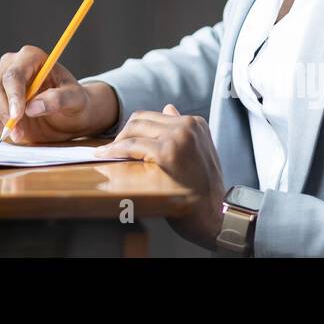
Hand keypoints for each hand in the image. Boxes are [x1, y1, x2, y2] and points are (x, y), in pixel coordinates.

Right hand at [0, 45, 114, 142]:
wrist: (66, 114)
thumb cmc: (73, 102)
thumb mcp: (75, 100)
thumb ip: (58, 100)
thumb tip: (33, 107)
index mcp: (31, 57)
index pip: (13, 75)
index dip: (13, 97)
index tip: (17, 117)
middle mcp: (11, 64)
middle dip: (4, 114)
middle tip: (19, 134)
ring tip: (16, 134)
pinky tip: (5, 131)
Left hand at [93, 104, 226, 250]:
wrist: (216, 214)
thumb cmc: (204, 190)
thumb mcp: (199, 153)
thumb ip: (183, 131)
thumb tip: (167, 109)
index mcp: (195, 123)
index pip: (154, 116)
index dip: (133, 129)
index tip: (121, 140)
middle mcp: (187, 126)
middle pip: (141, 119)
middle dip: (123, 133)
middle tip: (111, 148)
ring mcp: (178, 138)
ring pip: (134, 129)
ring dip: (117, 141)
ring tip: (107, 152)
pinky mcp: (167, 153)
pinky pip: (132, 146)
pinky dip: (116, 150)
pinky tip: (107, 156)